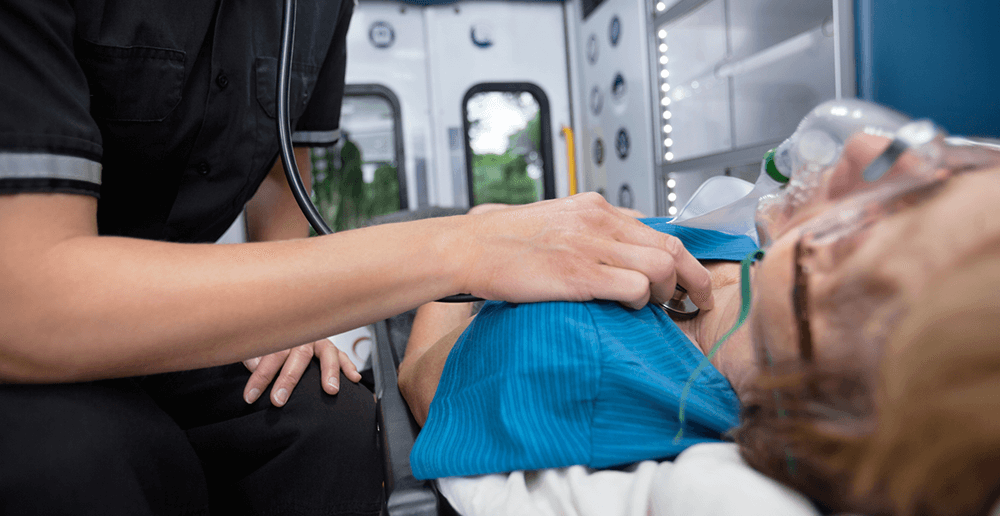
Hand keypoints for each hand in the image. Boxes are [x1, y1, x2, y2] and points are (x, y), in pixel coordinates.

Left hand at [242, 339, 362, 406]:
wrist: (291, 329)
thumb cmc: (274, 344)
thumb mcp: (259, 346)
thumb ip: (254, 356)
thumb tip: (251, 365)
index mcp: (284, 336)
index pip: (270, 356)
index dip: (260, 377)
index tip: (250, 396)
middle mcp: (304, 338)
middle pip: (297, 357)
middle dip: (288, 380)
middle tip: (278, 400)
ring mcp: (321, 343)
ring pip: (328, 354)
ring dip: (329, 372)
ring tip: (330, 390)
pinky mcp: (334, 351)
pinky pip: (344, 357)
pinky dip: (349, 367)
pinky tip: (354, 378)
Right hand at [459, 192, 713, 310]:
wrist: (468, 248)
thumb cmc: (504, 242)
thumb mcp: (555, 221)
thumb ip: (589, 229)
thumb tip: (621, 243)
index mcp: (594, 207)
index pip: (659, 228)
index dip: (682, 256)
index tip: (688, 276)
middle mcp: (599, 220)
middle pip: (672, 247)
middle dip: (693, 277)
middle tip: (696, 299)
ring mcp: (591, 246)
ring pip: (662, 266)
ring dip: (668, 292)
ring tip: (658, 308)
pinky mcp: (580, 274)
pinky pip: (635, 287)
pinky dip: (642, 302)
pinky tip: (629, 309)